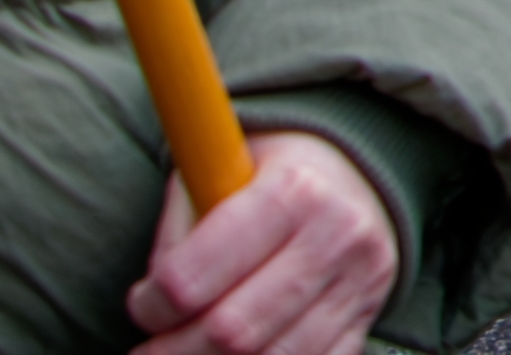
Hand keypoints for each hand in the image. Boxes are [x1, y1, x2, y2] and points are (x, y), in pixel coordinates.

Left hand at [125, 126, 396, 354]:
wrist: (354, 179)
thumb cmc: (267, 177)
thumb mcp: (216, 173)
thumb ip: (179, 235)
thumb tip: (151, 305)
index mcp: (291, 190)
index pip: (193, 277)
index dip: (151, 305)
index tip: (142, 303)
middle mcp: (335, 236)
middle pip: (230, 332)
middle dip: (173, 351)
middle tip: (150, 350)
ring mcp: (359, 283)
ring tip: (188, 352)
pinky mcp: (367, 317)